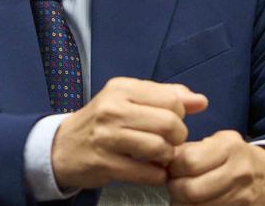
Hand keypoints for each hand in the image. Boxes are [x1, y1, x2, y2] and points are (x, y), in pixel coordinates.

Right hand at [51, 77, 207, 189]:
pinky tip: (150, 171)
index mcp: (122, 88)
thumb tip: (201, 101)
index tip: (171, 122)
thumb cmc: (103, 121)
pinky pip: (147, 173)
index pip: (171, 99)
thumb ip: (166, 96)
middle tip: (169, 143)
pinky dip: (156, 175)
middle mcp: (113, 109)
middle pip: (169, 123)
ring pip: (159, 148)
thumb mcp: (129, 99)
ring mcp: (107, 137)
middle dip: (177, 138)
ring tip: (160, 157)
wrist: (62, 147)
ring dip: (167, 157)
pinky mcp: (105, 163)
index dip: (180, 115)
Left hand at [167, 130, 264, 205]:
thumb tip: (165, 158)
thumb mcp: (221, 142)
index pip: (188, 162)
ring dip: (182, 203)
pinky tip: (195, 204)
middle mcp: (237, 173)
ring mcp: (241, 198)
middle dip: (175, 188)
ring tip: (184, 195)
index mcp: (229, 148)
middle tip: (175, 184)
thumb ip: (193, 148)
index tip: (172, 167)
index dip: (173, 167)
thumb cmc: (238, 157)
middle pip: (190, 189)